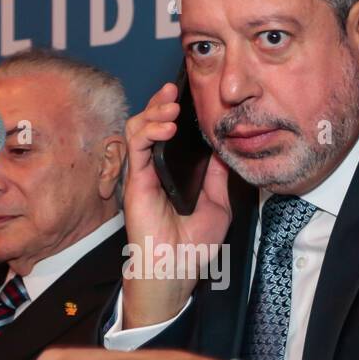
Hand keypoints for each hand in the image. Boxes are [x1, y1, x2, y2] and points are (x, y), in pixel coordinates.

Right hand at [121, 82, 233, 326]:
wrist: (178, 269)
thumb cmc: (193, 246)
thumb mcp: (218, 206)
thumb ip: (218, 178)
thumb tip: (224, 151)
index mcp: (173, 173)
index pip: (171, 133)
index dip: (176, 112)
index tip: (190, 96)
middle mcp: (155, 169)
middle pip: (151, 123)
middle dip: (161, 102)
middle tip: (175, 90)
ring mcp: (143, 173)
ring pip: (139, 127)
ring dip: (154, 111)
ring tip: (172, 107)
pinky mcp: (135, 179)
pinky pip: (135, 144)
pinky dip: (149, 129)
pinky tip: (166, 126)